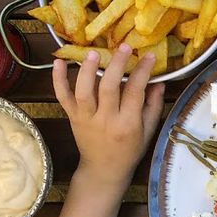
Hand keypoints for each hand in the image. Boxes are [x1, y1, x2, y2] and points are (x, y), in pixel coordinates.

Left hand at [53, 45, 163, 216]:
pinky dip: (58, 80)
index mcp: (127, 124)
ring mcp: (86, 118)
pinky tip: (58, 63)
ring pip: (84, 91)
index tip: (149, 56)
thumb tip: (158, 83)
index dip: (143, 72)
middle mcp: (105, 120)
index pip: (135, 92)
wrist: (103, 170)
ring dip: (88, 70)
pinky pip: (62, 97)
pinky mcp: (72, 117)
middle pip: (109, 88)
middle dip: (117, 65)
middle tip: (124, 47)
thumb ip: (153, 107)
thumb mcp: (148, 132)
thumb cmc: (129, 151)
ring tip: (94, 52)